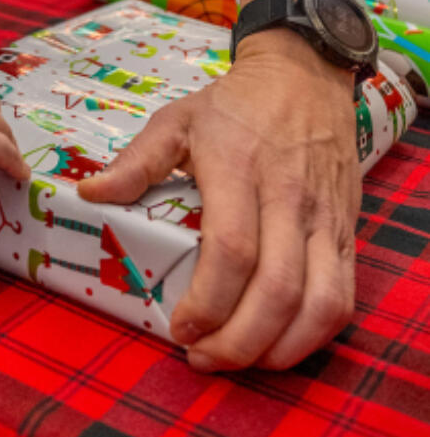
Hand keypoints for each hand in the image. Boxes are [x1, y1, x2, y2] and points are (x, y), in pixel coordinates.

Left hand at [76, 29, 359, 370]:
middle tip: (202, 358)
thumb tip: (90, 195)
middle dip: (239, 342)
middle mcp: (288, 197)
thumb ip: (135, 162)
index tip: (179, 329)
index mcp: (238, 168)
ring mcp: (324, 218)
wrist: (304, 76)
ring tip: (240, 359)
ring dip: (282, 349)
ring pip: (322, 304)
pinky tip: (279, 344)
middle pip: (278, 291)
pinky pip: (345, 298)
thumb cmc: (234, 105)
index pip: (232, 250)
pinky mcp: (346, 232)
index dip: (208, 302)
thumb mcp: (176, 119)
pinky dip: (315, 335)